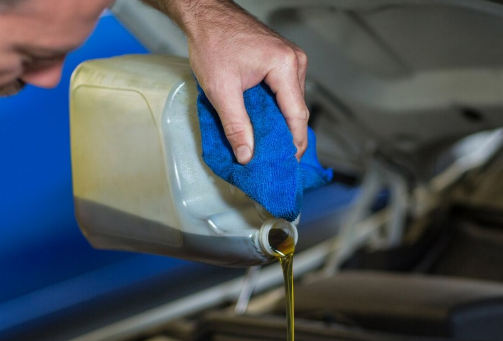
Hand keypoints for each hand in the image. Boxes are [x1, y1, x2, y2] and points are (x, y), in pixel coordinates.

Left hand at [156, 0, 308, 163]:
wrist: (205, 14)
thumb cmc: (212, 42)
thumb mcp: (221, 90)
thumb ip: (236, 126)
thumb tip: (247, 156)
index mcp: (286, 66)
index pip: (297, 115)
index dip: (293, 144)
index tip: (286, 165)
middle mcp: (295, 61)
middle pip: (296, 110)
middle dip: (285, 136)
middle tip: (272, 160)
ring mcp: (290, 59)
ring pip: (290, 102)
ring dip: (278, 123)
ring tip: (265, 145)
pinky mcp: (281, 60)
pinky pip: (284, 91)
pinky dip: (274, 109)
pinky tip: (262, 123)